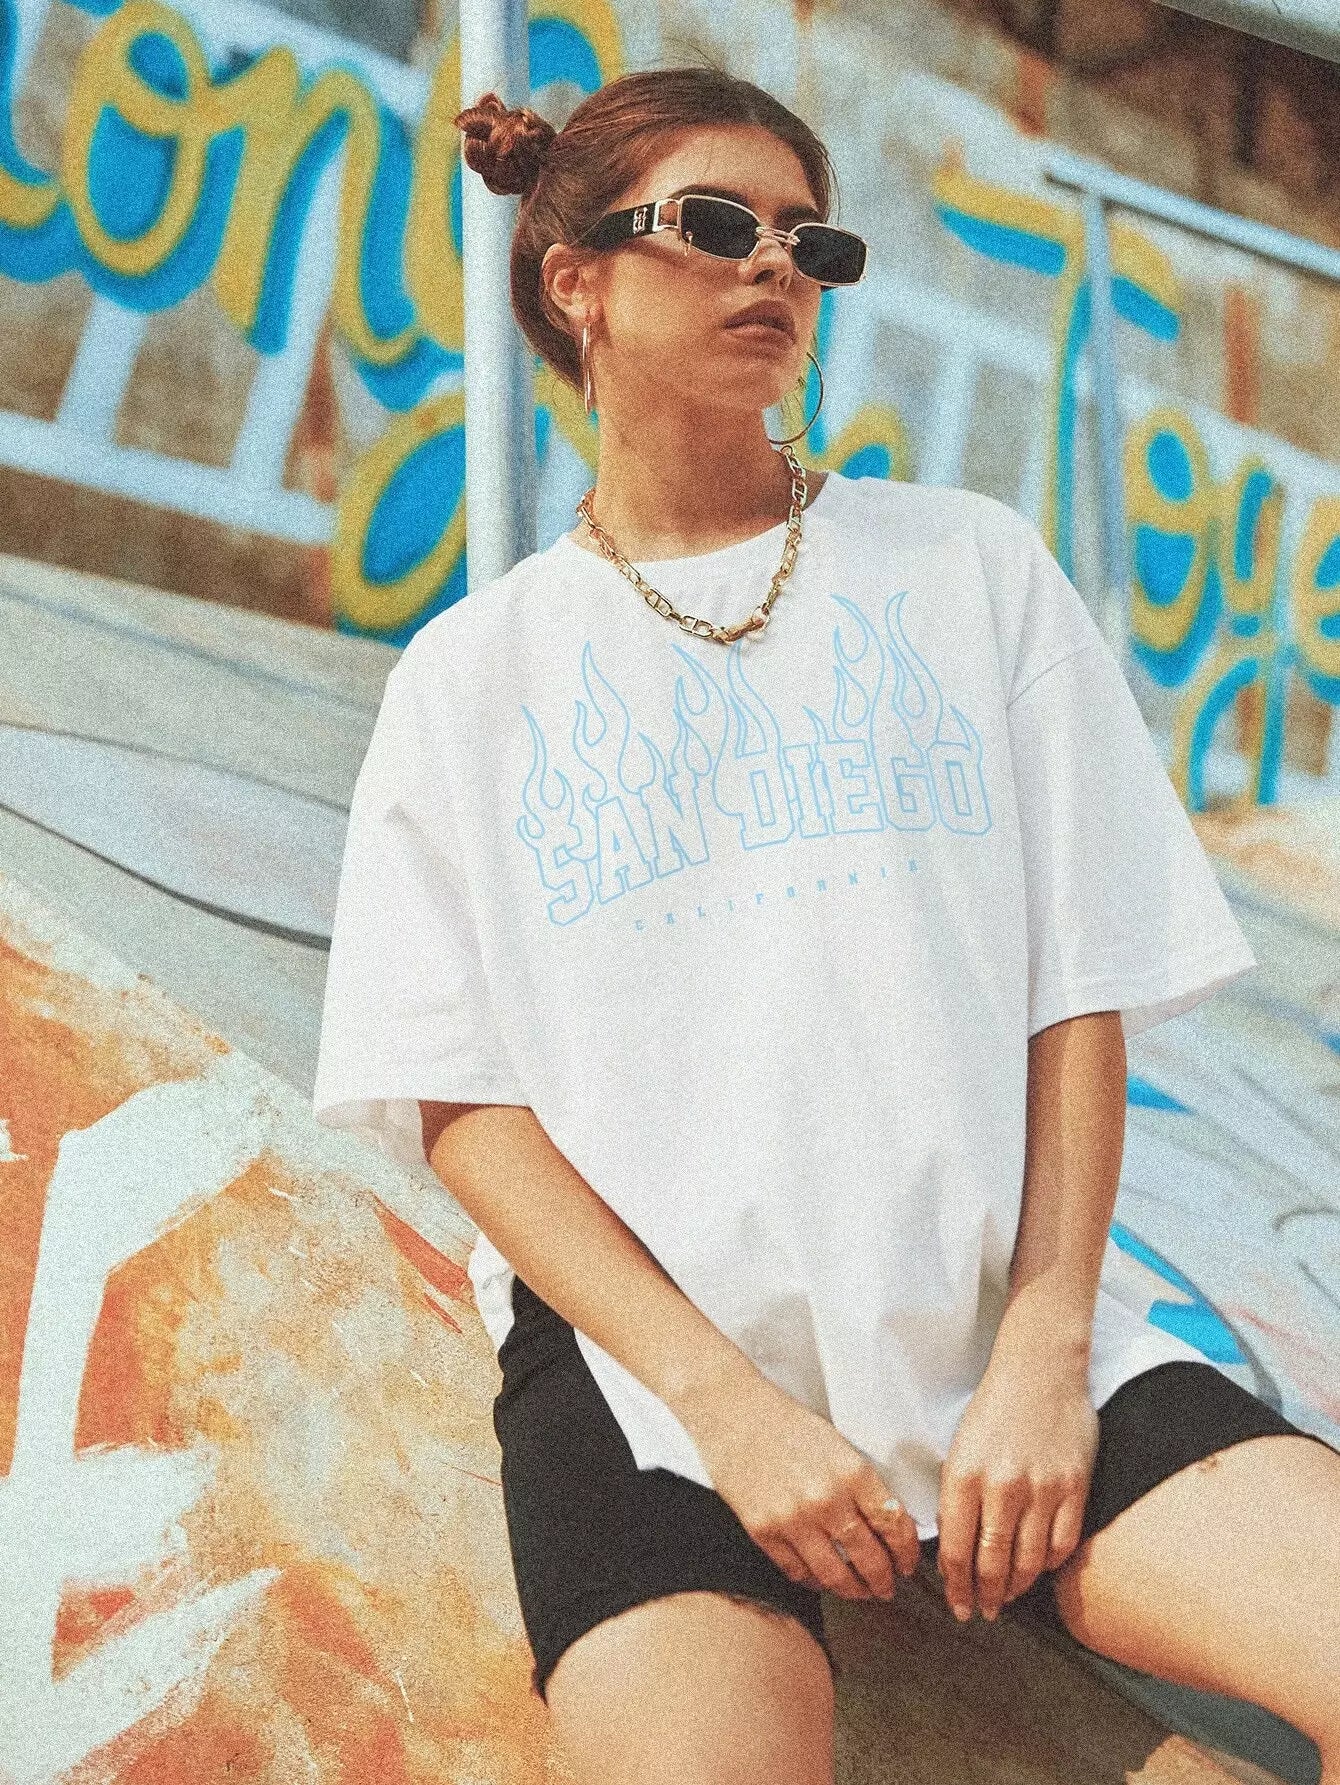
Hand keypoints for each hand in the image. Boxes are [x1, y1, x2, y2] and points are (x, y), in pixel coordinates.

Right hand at [683, 1371, 922, 1599]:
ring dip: (852, 1589)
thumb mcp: (836, 1443)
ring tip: (858, 1592)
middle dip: (883, 1580)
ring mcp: (793, 1519)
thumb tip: (884, 1521)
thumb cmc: (783, 1421)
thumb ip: (860, 1483)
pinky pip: (796, 1571)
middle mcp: (826, 1499)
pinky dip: (813, 1580)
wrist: (732, 1411)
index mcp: (852, 1471)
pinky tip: (819, 1578)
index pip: (894, 1525)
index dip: (906, 1552)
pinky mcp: (763, 1531)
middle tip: (886, 1587)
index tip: (906, 1563)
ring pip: (835, 1575)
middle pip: (870, 1558)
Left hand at [936, 1351, 1098, 1622]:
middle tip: (983, 1611)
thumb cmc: (995, 1406)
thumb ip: (956, 1496)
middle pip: (991, 1564)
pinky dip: (1047, 1564)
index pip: (955, 1549)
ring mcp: (1042, 1489)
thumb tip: (952, 1545)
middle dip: (985, 1596)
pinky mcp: (1074, 1488)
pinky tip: (1038, 1568)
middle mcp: (1002, 1487)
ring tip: (1008, 1596)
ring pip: (1027, 1562)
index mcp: (964, 1475)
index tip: (958, 1603)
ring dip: (1016, 1587)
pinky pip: (1061, 1544)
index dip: (956, 1586)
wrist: (1040, 1369)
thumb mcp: (960, 1447)